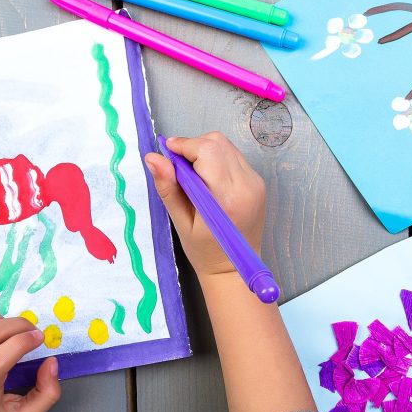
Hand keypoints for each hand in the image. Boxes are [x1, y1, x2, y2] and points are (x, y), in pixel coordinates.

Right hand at [145, 132, 265, 279]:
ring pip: (226, 146)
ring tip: (192, 174)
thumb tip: (153, 157)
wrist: (234, 269)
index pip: (207, 151)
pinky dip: (217, 159)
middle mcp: (246, 186)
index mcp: (226, 199)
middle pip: (217, 143)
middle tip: (178, 166)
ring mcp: (255, 183)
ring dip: (205, 151)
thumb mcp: (180, 221)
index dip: (184, 146)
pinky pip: (234, 157)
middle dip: (193, 146)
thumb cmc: (204, 251)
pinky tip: (208, 179)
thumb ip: (168, 187)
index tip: (167, 153)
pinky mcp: (258, 182)